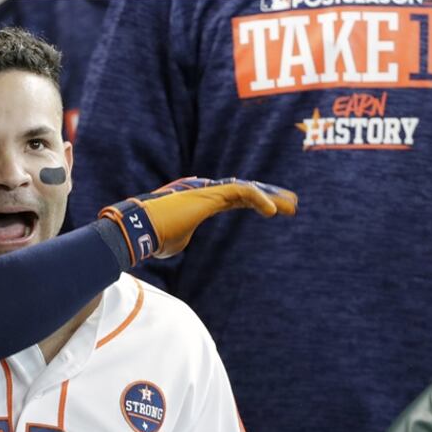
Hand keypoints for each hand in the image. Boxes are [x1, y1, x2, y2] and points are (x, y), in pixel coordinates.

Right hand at [99, 177, 296, 261]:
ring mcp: (208, 191)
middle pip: (246, 190)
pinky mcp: (208, 195)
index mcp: (202, 202)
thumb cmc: (154, 238)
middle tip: (292, 203)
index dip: (256, 201)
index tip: (274, 210)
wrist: (139, 231)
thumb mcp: (176, 243)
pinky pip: (240, 192)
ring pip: (247, 189)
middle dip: (271, 196)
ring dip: (272, 197)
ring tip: (291, 206)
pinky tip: (272, 212)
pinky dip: (258, 199)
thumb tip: (184, 242)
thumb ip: (185, 238)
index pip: (235, 198)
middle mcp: (207, 192)